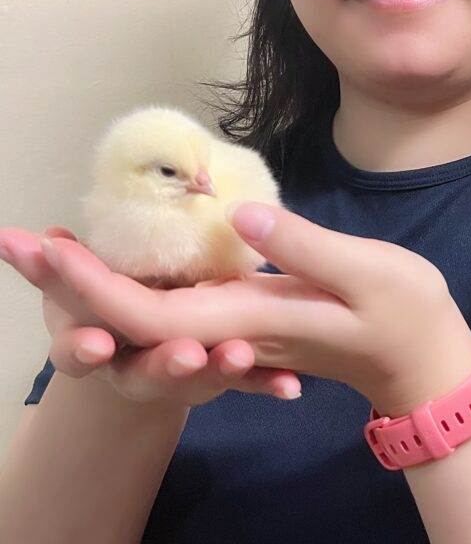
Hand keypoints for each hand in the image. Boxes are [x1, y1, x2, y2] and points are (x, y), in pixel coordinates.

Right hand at [0, 226, 301, 405]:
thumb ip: (58, 268)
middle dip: (165, 365)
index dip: (83, 349)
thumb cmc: (103, 302)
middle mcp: (132, 368)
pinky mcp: (214, 374)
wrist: (133, 348)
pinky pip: (243, 384)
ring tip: (241, 355)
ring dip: (219, 371)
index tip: (96, 344)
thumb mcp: (74, 284)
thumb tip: (24, 236)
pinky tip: (292, 385)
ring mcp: (176, 376)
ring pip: (196, 380)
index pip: (79, 350)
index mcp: (94, 341)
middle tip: (187, 354)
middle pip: (144, 374)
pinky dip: (265, 383)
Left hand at [2, 206, 470, 415]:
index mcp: (248, 319)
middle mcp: (229, 330)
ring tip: (44, 247)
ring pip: (147, 313)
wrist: (424, 364)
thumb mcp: (366, 275)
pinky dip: (134, 284)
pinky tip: (115, 260)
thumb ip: (303, 246)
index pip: (148, 311)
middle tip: (14, 239)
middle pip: (129, 314)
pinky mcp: (248, 316)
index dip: (88, 282)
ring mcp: (237, 327)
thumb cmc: (405, 318)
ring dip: (92, 283)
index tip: (41, 246)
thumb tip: (237, 218)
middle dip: (68, 280)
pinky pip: (175, 306)